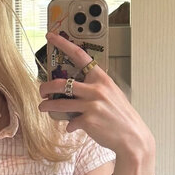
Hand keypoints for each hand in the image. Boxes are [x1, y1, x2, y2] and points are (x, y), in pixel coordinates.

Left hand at [38, 31, 154, 158]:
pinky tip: (71, 127)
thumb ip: (95, 89)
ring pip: (60, 103)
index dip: (63, 45)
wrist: (133, 137)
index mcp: (102, 79)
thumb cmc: (122, 116)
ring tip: (43, 107)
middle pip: (61, 84)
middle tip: (42, 91)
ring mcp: (92, 105)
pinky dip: (68, 126)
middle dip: (46, 87)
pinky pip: (70, 122)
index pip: (80, 56)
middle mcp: (96, 90)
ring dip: (47, 106)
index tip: (51, 37)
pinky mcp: (88, 121)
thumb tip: (76, 89)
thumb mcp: (112, 95)